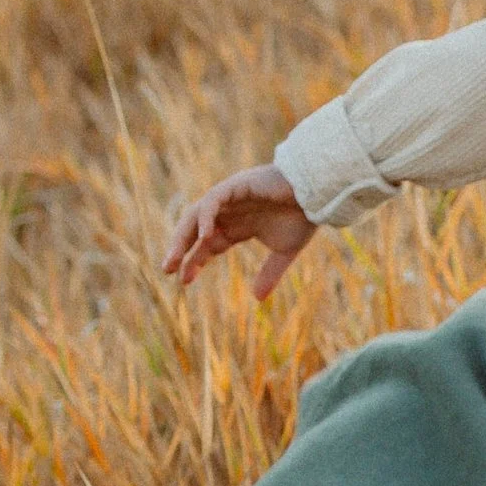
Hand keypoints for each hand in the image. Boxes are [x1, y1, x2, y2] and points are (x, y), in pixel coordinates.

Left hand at [163, 166, 316, 297]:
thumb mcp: (284, 252)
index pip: (208, 244)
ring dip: (183, 237)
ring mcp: (230, 197)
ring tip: (175, 259)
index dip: (195, 261)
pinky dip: (205, 219)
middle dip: (181, 250)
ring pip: (196, 216)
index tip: (184, 281)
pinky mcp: (235, 185)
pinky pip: (212, 202)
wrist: (318, 193)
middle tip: (168, 270)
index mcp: (238, 225)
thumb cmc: (304, 217)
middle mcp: (229, 211)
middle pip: (196, 231)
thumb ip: (269, 273)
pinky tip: (204, 239)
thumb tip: (258, 299)